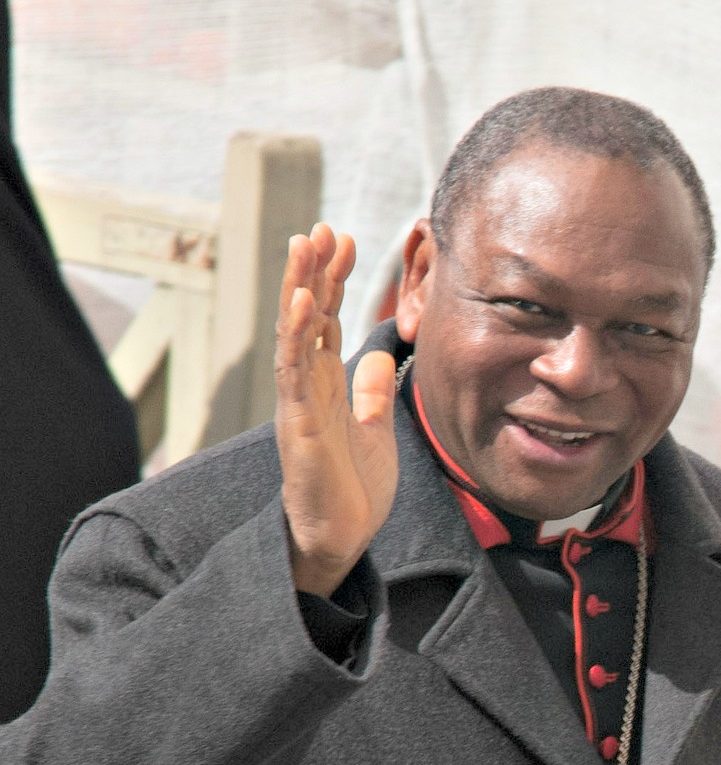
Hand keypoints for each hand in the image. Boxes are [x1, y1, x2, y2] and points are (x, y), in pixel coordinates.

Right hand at [274, 224, 398, 596]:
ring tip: (304, 246)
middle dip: (314, 271)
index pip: (327, 320)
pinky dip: (297, 336)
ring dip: (299, 288)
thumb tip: (381, 357)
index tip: (343, 240)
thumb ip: (372, 393)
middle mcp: (308, 387)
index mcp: (327, 385)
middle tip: (321, 226)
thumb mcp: (375, 429)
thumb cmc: (353, 489)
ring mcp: (300, 404)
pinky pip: (295, 374)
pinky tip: (301, 303)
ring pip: (295, 334)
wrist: (343, 538)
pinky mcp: (298, 426)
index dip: (333, 281)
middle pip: (308, 317)